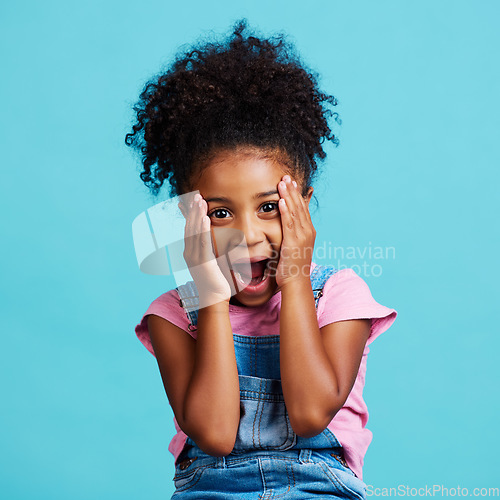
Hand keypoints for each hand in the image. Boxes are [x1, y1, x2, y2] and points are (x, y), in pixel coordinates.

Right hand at [179, 193, 231, 307]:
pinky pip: (202, 242)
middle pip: (190, 226)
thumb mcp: (215, 260)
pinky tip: (205, 218)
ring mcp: (194, 257)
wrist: (215, 298)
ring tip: (200, 201)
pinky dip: (203, 229)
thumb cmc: (217, 280)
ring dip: (197, 214)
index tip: (194, 200)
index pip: (189, 228)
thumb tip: (222, 239)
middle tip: (196, 195)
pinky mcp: (203, 262)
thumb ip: (214, 248)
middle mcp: (190, 253)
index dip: (191, 214)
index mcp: (191, 252)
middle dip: (193, 210)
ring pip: (195, 231)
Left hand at [276, 175, 315, 289]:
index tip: (292, 183)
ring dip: (288, 196)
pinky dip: (285, 211)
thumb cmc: (293, 267)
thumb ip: (292, 235)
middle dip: (293, 190)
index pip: (303, 209)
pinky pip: (289, 223)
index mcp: (308, 232)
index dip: (297, 195)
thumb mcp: (294, 247)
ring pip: (295, 211)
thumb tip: (286, 230)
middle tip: (287, 176)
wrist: (296, 281)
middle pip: (300, 206)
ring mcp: (302, 236)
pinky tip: (281, 200)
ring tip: (282, 183)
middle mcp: (308, 231)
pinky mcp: (293, 241)